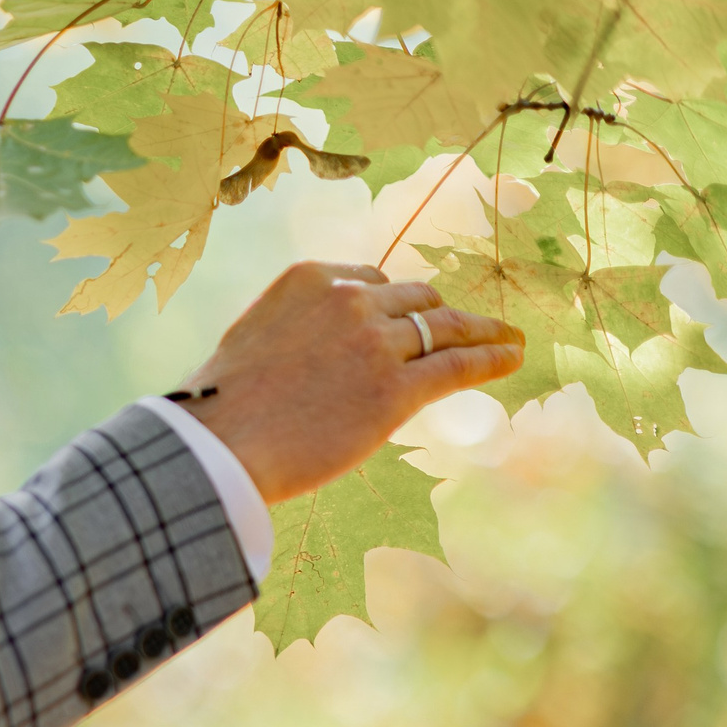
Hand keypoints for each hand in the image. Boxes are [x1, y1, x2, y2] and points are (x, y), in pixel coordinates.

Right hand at [173, 262, 525, 504]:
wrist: (216, 446)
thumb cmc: (218, 407)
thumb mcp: (250, 340)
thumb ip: (292, 329)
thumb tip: (311, 352)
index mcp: (309, 279)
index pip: (369, 280)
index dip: (389, 302)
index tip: (404, 317)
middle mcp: (349, 301)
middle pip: (414, 299)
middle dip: (433, 315)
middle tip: (457, 330)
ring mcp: (377, 343)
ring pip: (445, 326)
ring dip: (478, 331)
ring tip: (505, 339)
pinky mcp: (397, 390)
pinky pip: (459, 364)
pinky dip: (491, 357)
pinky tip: (511, 356)